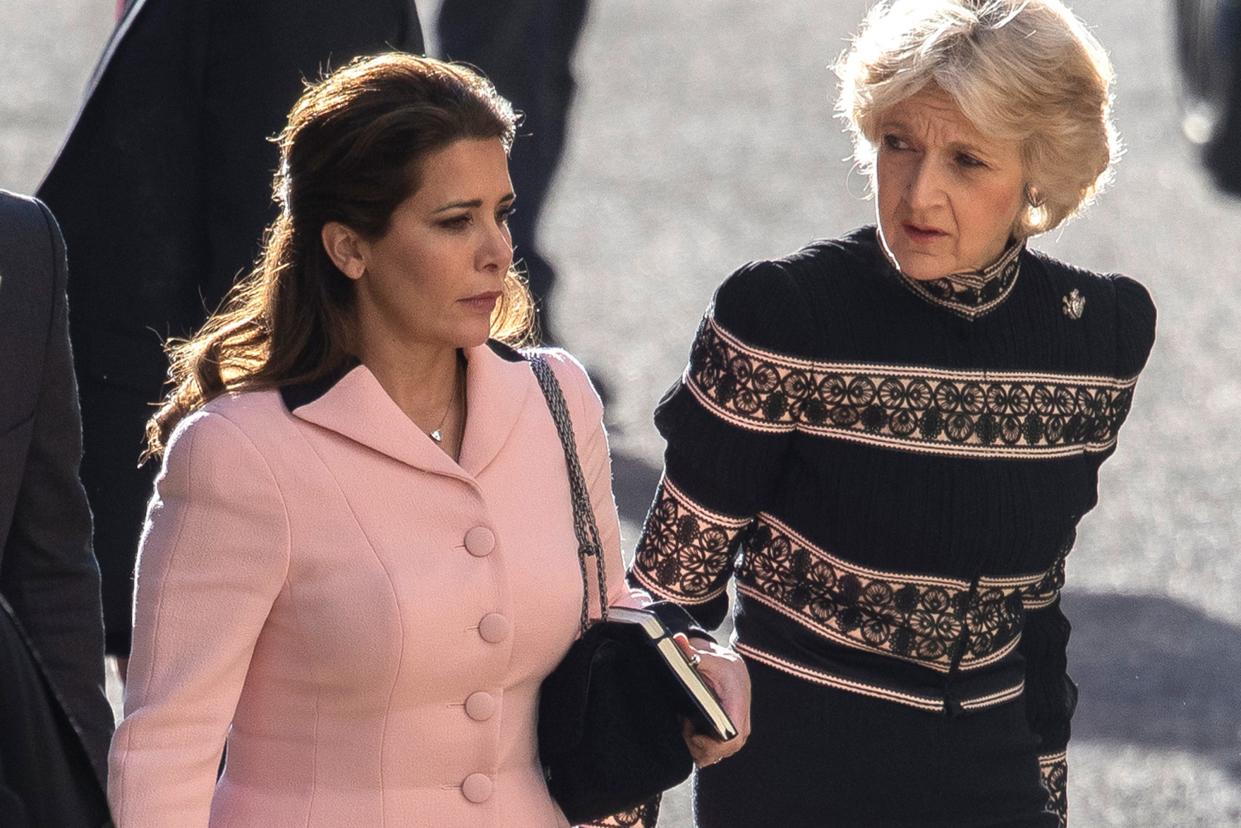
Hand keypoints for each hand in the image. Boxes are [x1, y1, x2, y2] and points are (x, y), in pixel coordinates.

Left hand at [673, 634, 750, 767]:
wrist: (731, 668)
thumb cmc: (722, 664)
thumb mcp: (708, 656)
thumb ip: (691, 652)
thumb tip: (677, 641)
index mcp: (737, 705)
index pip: (732, 738)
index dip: (712, 745)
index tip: (693, 734)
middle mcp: (740, 722)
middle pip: (724, 751)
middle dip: (701, 748)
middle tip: (684, 729)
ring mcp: (735, 730)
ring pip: (718, 753)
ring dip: (699, 747)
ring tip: (686, 726)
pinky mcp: (728, 735)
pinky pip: (715, 750)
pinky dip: (700, 746)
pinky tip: (689, 730)